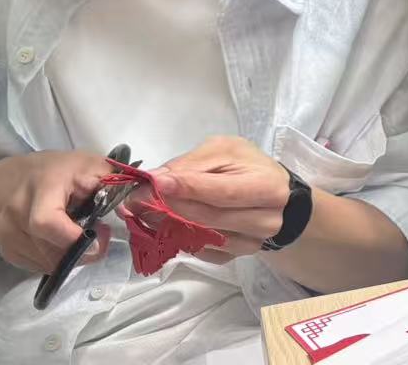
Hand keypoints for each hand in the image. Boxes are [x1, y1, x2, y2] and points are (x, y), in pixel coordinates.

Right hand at [0, 150, 113, 273]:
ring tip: (83, 239)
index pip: (47, 223)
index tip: (100, 239)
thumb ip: (114, 184)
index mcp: (41, 186)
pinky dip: (55, 260)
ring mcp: (6, 232)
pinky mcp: (6, 248)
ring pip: (43, 262)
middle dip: (80, 252)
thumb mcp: (94, 166)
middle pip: (48, 249)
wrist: (25, 177)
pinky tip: (64, 244)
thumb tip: (136, 200)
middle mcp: (16, 210)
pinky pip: (35, 266)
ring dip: (69, 258)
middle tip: (99, 242)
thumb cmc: (65, 171)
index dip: (74, 240)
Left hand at [150, 136, 295, 261]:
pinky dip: (176, 238)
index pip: (223, 193)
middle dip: (169, 207)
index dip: (188, 189)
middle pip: (208, 219)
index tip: (155, 182)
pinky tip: (161, 223)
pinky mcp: (233, 258)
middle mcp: (264, 221)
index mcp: (267, 187)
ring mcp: (250, 244)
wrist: (271, 192)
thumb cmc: (248, 166)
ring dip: (165, 225)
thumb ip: (192, 164)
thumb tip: (156, 179)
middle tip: (136, 197)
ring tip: (142, 209)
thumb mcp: (225, 150)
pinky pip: (199, 251)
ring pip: (200, 238)